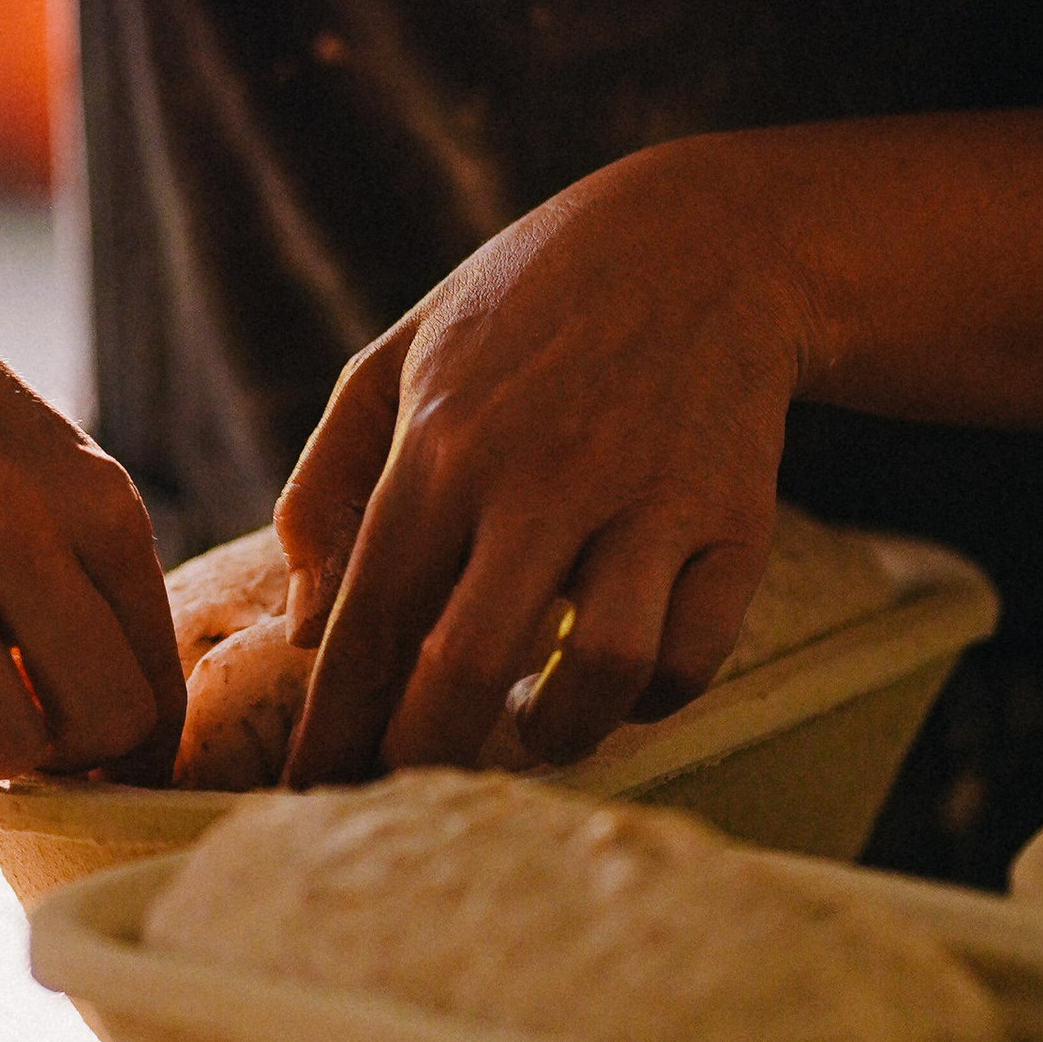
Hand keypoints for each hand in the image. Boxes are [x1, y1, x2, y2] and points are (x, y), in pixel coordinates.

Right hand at [0, 169, 181, 781]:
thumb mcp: (38, 464)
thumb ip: (77, 577)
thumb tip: (100, 742)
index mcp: (95, 497)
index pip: (155, 689)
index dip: (118, 746)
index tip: (73, 744)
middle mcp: (14, 527)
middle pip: (100, 729)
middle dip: (54, 753)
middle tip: (1, 713)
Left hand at [274, 143, 814, 783]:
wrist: (704, 241)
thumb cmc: (525, 312)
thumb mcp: (397, 361)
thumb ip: (328, 490)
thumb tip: (307, 635)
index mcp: (442, 440)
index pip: (370, 615)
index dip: (335, 725)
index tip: (307, 800)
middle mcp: (542, 474)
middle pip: (469, 665)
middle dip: (426, 758)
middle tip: (412, 792)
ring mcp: (648, 498)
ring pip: (598, 672)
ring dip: (554, 737)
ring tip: (527, 733)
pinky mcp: (735, 518)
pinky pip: (692, 653)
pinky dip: (650, 698)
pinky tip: (614, 684)